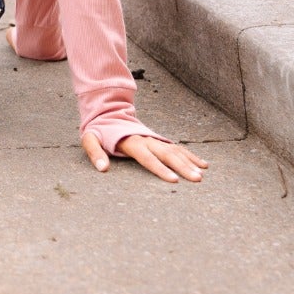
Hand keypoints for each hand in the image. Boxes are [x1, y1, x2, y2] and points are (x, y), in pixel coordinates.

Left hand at [81, 131, 208, 182]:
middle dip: (183, 167)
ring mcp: (155, 139)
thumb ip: (95, 152)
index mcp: (131, 142)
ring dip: (189, 162)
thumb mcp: (90, 139)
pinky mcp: (159, 140)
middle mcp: (146, 140)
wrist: (108, 112)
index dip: (160, 169)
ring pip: (175, 151)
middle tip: (196, 180)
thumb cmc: (99, 130)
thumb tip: (102, 168)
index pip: (148, 158)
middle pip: (167, 154)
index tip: (173, 180)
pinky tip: (203, 165)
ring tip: (202, 175)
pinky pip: (177, 148)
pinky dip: (191, 156)